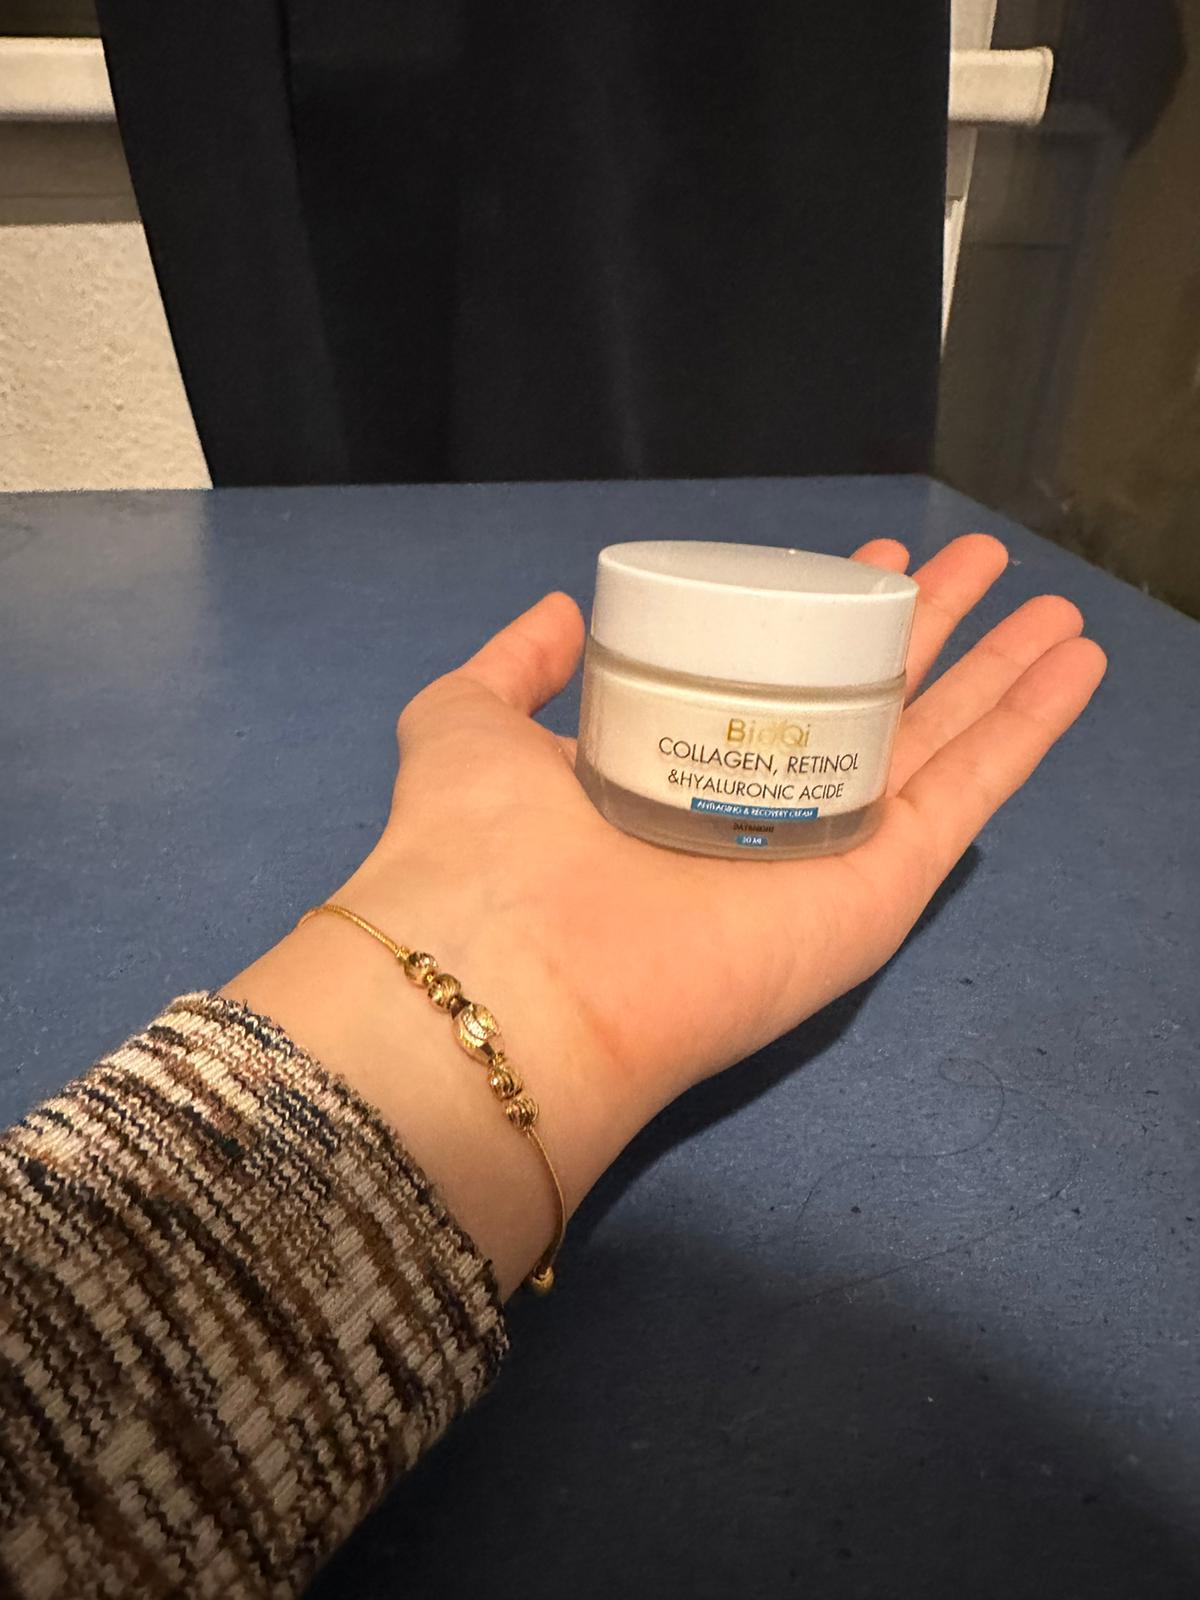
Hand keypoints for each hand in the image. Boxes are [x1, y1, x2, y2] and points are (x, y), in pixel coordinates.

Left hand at [225, 535, 1105, 1293]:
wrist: (517, 977)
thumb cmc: (481, 843)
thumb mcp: (465, 722)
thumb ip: (511, 669)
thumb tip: (564, 609)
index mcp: (678, 774)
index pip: (772, 686)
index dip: (823, 621)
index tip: (865, 565)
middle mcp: (760, 814)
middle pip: (872, 705)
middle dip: (931, 632)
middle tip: (979, 562)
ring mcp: (832, 854)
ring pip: (941, 742)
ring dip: (1004, 671)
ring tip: (1058, 607)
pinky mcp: (884, 890)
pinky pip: (974, 793)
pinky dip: (1033, 727)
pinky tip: (1076, 665)